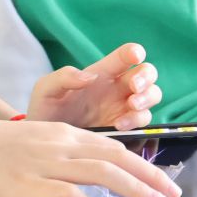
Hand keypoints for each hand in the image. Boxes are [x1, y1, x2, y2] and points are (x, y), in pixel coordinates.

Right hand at [0, 118, 181, 196]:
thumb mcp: (30, 143)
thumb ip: (56, 156)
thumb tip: (76, 178)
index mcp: (60, 132)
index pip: (109, 145)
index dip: (138, 162)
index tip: (158, 176)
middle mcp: (59, 143)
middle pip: (114, 156)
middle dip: (148, 174)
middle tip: (172, 191)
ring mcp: (46, 162)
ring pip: (102, 172)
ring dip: (133, 188)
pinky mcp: (31, 182)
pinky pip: (69, 195)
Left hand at [26, 43, 160, 130]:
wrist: (44, 143)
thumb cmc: (45, 109)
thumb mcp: (46, 90)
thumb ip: (63, 77)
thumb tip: (88, 76)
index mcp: (101, 73)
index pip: (124, 56)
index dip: (134, 52)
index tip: (134, 56)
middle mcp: (116, 88)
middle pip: (146, 73)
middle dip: (145, 77)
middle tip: (134, 87)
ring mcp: (123, 108)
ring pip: (152, 95)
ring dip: (146, 98)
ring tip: (131, 106)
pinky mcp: (125, 128)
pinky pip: (143, 122)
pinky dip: (137, 121)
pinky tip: (119, 125)